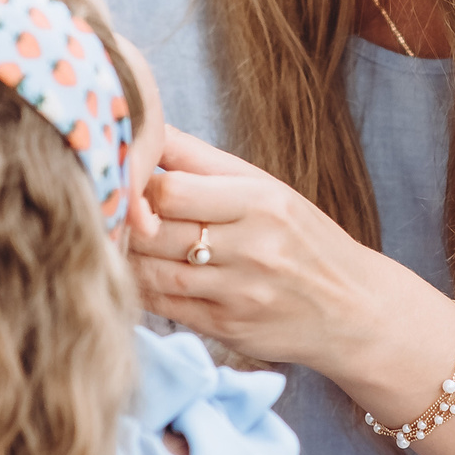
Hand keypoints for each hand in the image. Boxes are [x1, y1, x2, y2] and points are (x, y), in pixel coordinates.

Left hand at [130, 130, 454, 397]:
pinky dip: (140, 290)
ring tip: (108, 241)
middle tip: (98, 209)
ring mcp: (238, 292)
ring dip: (124, 257)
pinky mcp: (227, 328)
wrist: (355, 310)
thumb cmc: (304, 240)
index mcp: (260, 200)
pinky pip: (164, 307)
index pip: (170, 187)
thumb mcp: (268, 188)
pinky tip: (132, 275)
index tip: (123, 180)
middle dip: (123, 220)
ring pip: (152, 272)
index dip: (134, 183)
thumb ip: (201, 161)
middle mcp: (252, 246)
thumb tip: (144, 126)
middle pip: (156, 230)